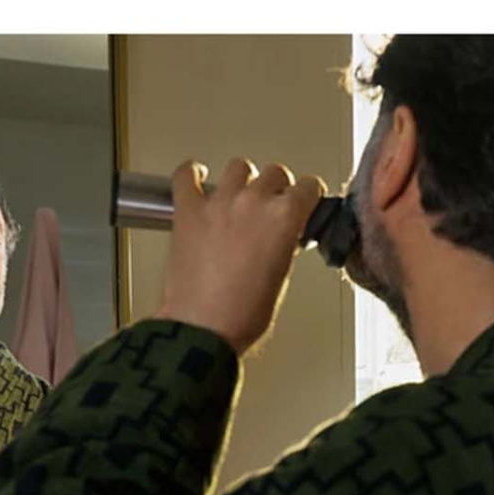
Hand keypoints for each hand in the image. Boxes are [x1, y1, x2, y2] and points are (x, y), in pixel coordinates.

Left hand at [154, 157, 325, 354]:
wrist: (203, 328)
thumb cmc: (242, 315)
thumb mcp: (281, 279)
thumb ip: (284, 247)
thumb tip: (280, 239)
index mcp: (284, 218)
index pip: (308, 187)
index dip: (308, 195)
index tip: (305, 200)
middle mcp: (253, 202)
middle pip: (274, 173)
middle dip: (277, 187)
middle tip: (272, 205)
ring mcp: (219, 202)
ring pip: (238, 167)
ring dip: (242, 178)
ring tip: (239, 191)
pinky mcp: (188, 210)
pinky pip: (185, 175)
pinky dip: (191, 172)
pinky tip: (195, 175)